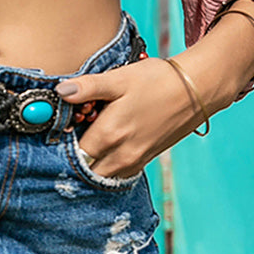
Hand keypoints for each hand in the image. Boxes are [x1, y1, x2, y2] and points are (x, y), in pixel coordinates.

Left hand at [57, 55, 209, 178]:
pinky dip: (106, 165)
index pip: (71, 153)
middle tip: (68, 137)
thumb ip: (88, 87)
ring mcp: (134, 161)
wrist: (197, 90)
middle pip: (84, 168)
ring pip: (100, 174)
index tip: (56, 130)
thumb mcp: (119, 78)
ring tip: (86, 140)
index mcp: (110, 134)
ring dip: (90, 163)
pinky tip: (105, 146)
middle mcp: (121, 155)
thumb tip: (60, 92)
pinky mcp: (145, 160)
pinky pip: (117, 173)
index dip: (61, 143)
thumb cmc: (157, 80)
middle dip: (72, 157)